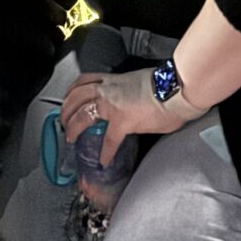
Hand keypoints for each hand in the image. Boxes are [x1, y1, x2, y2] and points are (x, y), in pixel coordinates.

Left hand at [64, 67, 193, 169]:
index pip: (85, 80)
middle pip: (76, 96)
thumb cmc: (167, 84)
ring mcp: (113, 105)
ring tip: (70, 138)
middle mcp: (109, 89)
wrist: (176, 88)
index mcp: (114, 79)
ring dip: (73, 127)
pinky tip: (103, 162)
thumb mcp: (140, 80)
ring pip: (82, 114)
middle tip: (63, 121)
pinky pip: (109, 141)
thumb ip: (130, 90)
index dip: (72, 90)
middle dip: (66, 109)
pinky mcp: (123, 121)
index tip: (68, 99)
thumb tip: (132, 100)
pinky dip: (105, 153)